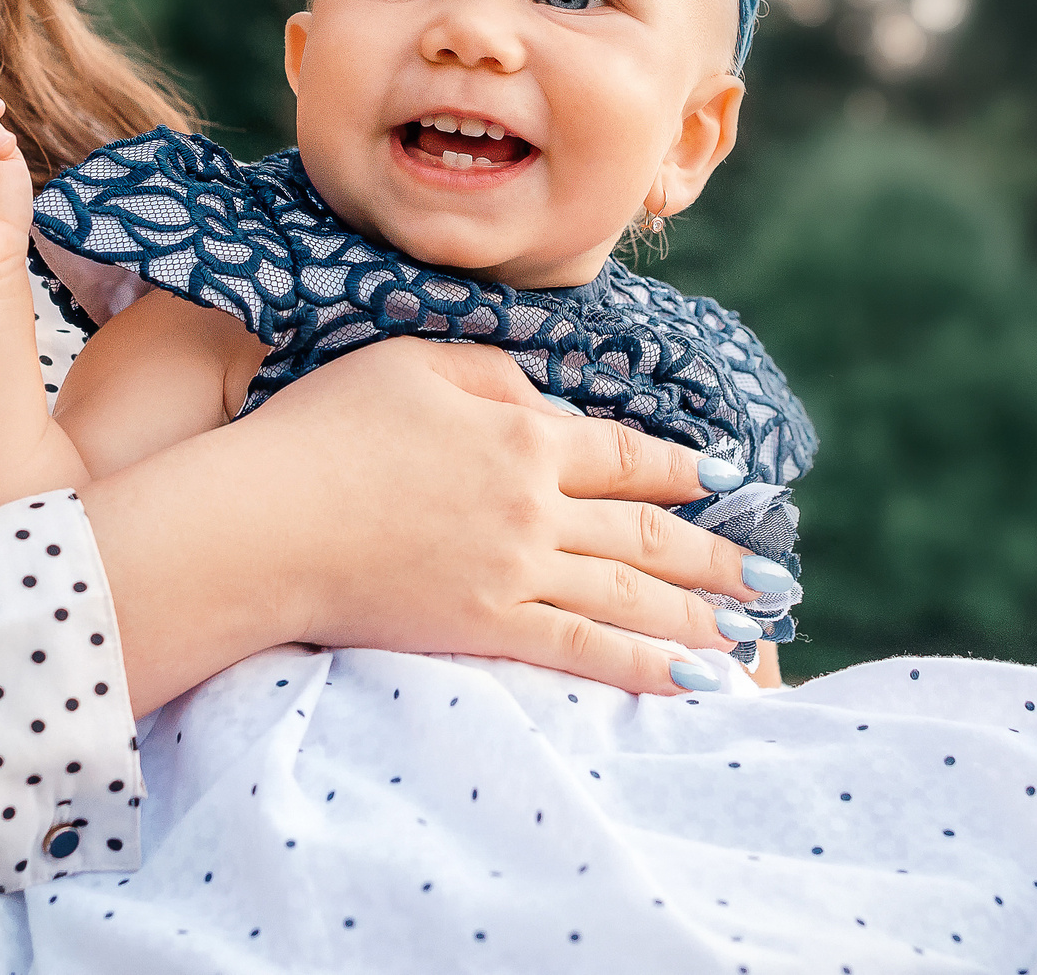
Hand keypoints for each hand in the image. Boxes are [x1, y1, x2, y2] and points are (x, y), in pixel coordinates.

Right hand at [80, 337, 763, 709]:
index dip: (684, 468)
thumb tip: (544, 398)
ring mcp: (514, 571)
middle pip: (646, 533)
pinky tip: (688, 676)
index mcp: (524, 433)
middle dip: (716, 556)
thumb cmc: (325, 429)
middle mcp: (536, 505)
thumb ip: (493, 373)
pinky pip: (581, 650)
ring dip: (697, 613)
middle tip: (773, 577)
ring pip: (629, 596)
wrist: (263, 520)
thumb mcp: (412, 361)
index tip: (731, 481)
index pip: (627, 454)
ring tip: (746, 630)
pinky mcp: (484, 626)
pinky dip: (643, 664)